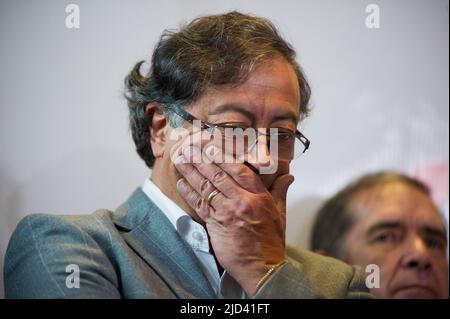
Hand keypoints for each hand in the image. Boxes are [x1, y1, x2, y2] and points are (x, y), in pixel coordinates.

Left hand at [174, 144, 293, 295]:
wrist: (262, 268)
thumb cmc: (271, 241)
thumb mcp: (280, 214)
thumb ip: (280, 191)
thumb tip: (288, 175)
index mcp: (259, 197)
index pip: (239, 169)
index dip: (224, 156)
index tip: (212, 146)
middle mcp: (242, 201)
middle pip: (218, 174)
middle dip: (202, 159)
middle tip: (190, 147)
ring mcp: (227, 212)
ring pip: (206, 186)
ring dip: (191, 171)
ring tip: (181, 159)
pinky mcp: (216, 225)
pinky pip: (199, 204)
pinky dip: (189, 192)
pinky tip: (181, 182)